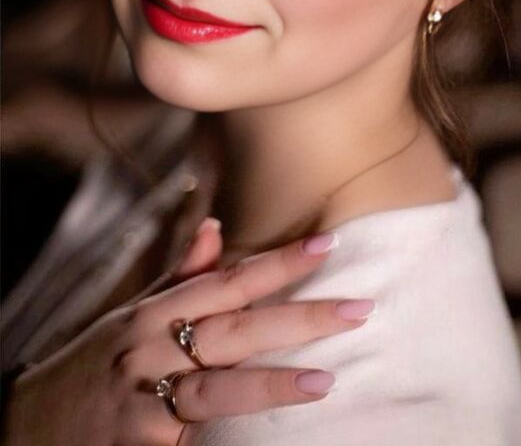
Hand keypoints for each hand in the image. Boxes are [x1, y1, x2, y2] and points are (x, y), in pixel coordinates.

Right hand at [3, 223, 371, 444]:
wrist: (31, 422)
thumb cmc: (98, 361)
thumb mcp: (134, 313)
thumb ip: (181, 276)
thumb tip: (217, 226)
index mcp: (157, 308)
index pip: (231, 279)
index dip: (281, 261)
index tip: (329, 245)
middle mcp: (152, 345)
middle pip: (236, 327)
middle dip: (298, 317)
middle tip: (358, 308)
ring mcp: (144, 396)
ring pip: (216, 387)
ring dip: (270, 383)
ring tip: (324, 380)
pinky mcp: (139, 443)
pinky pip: (191, 439)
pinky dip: (227, 439)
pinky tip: (273, 438)